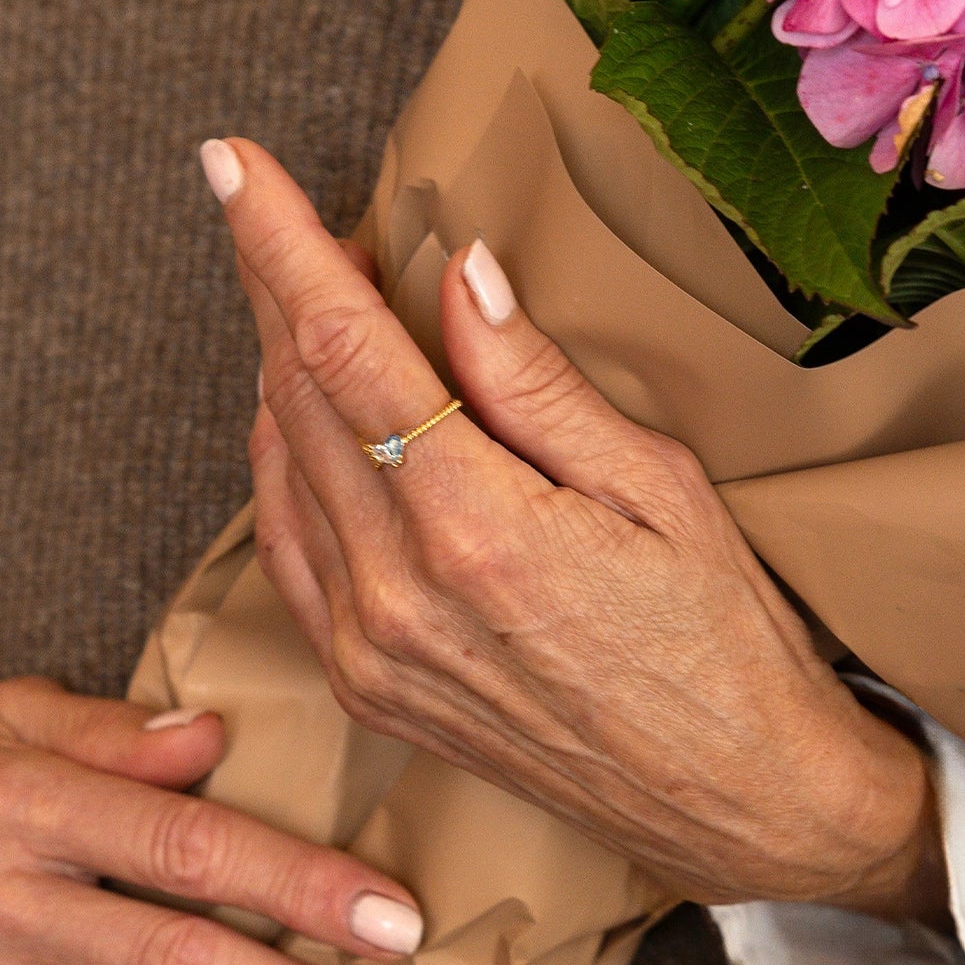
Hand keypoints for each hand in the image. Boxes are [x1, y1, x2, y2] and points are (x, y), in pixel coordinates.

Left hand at [202, 137, 948, 924]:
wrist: (736, 803)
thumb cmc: (724, 637)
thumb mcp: (660, 487)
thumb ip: (537, 382)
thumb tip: (456, 274)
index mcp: (474, 528)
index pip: (342, 346)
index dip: (276, 241)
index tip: (228, 161)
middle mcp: (395, 593)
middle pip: (292, 394)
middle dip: (270, 281)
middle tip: (265, 200)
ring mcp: (366, 650)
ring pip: (275, 464)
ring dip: (275, 362)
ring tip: (301, 288)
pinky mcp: (363, 686)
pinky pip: (283, 543)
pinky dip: (280, 456)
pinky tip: (302, 408)